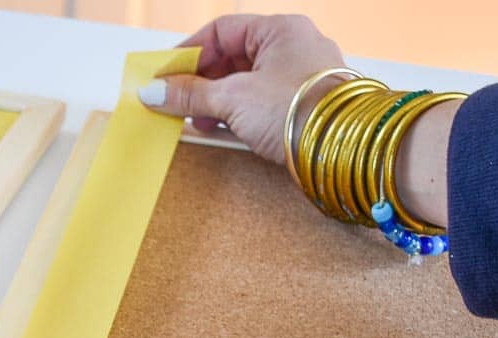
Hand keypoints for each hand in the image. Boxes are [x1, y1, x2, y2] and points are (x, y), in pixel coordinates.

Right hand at [137, 14, 345, 164]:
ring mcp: (300, 76)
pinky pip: (260, 100)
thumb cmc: (297, 108)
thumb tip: (154, 92)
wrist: (343, 147)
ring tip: (196, 120)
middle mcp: (293, 46)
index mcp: (279, 30)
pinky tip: (221, 128)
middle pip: (232, 57)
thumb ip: (191, 94)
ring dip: (216, 100)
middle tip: (174, 101)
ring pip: (245, 81)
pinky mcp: (302, 104)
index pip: (221, 31)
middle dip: (200, 81)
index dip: (188, 53)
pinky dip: (236, 112)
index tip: (164, 75)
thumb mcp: (233, 98)